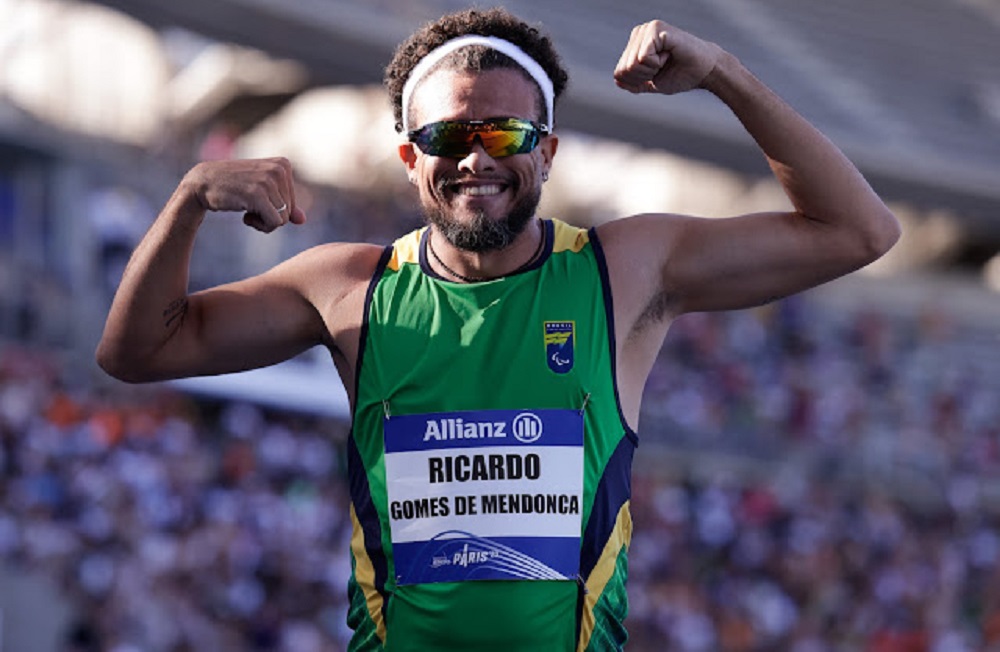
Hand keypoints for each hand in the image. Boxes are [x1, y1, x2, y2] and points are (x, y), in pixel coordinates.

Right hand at [182, 157, 306, 232]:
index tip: (257, 200)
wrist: (202, 182)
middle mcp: (279, 169)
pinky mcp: (258, 194)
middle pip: (289, 211)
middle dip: (270, 216)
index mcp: (284, 164)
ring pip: (283, 220)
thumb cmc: (233, 187)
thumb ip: (284, 205)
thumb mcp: (262, 192)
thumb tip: (303, 220)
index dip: (275, 209)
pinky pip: (275, 223)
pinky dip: (260, 226)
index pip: (293, 202)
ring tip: (247, 210)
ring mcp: (268, 180)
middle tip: (250, 207)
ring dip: (264, 222)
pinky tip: (245, 216)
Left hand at [613, 21, 723, 95]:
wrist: (704, 72)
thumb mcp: (651, 82)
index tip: (657, 73)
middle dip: (644, 77)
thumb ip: (633, 82)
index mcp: (635, 44)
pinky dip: (656, 64)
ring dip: (651, 70)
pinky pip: (643, 58)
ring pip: (632, 64)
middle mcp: (639, 33)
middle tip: (663, 67)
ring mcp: (647, 29)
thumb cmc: (680, 75)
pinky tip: (668, 55)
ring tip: (666, 60)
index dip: (637, 81)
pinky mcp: (656, 29)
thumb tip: (616, 79)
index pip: (619, 72)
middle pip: (624, 69)